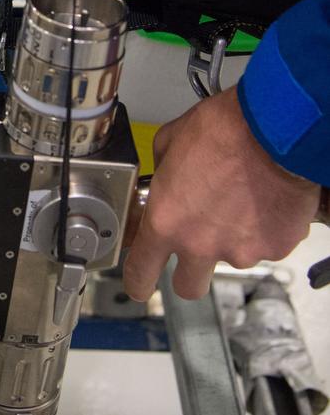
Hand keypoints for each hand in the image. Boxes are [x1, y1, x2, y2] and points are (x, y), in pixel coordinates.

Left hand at [123, 86, 320, 300]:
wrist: (275, 128)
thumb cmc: (224, 129)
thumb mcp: (171, 141)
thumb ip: (163, 170)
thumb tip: (166, 176)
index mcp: (166, 222)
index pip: (141, 272)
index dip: (139, 281)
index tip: (141, 282)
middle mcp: (200, 245)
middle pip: (189, 287)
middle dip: (190, 273)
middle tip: (197, 246)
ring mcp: (241, 251)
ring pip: (233, 258)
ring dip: (233, 239)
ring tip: (242, 200)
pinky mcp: (276, 247)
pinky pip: (266, 244)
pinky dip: (265, 228)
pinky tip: (265, 199)